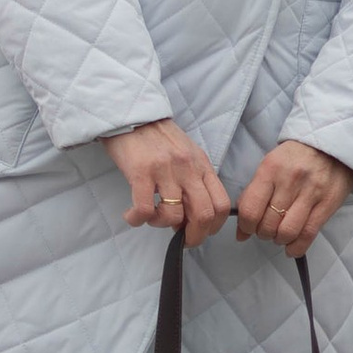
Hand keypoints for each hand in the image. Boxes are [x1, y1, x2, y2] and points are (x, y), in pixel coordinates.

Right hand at [104, 119, 232, 244]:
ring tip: (150, 218)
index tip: (200, 232)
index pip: (221, 204)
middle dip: (194, 236)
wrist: (132, 113)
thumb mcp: (187, 153)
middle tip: (180, 239)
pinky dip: (137, 220)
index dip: (214, 226)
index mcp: (201, 165)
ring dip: (161, 225)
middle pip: (203, 215)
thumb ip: (194, 179)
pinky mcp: (141, 172)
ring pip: (173, 216)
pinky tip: (132, 216)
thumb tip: (193, 214)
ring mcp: (165, 170)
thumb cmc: (158, 137)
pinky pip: (144, 210)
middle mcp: (187, 168)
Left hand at [235, 140, 352, 256]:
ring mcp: (311, 193)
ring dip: (279, 240)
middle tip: (265, 230)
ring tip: (279, 235)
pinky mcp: (327, 204)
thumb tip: (241, 230)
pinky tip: (291, 246)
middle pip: (268, 224)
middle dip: (263, 234)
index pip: (250, 209)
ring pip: (287, 232)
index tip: (247, 228)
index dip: (245, 226)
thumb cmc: (295, 157)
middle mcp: (290, 180)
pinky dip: (296, 247)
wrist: (330, 144)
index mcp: (271, 169)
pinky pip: (308, 235)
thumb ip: (253, 195)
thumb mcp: (270, 166)